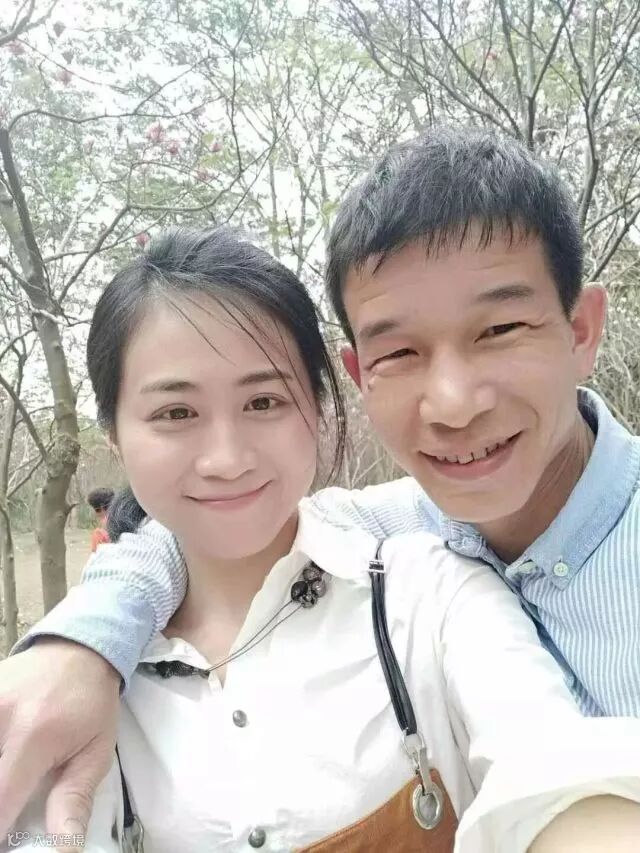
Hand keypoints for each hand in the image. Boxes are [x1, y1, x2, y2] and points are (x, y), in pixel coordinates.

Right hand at [0, 639, 119, 849]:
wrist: (79, 648)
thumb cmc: (91, 703)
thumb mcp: (96, 752)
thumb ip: (73, 801)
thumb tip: (64, 850)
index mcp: (35, 736)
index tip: (5, 844)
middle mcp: (0, 717)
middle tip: (11, 806)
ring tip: (11, 778)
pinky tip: (3, 762)